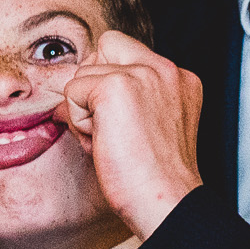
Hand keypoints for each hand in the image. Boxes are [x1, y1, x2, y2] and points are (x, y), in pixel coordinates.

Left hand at [61, 31, 201, 240]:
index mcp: (180, 78)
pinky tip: (103, 144)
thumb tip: (69, 97)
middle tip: (109, 128)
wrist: (165, 201)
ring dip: (85, 110)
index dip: (109, 81)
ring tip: (111, 142)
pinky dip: (78, 122)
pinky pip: (72, 92)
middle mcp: (165, 68)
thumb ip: (124, 101)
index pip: (127, 52)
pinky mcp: (115, 86)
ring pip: (84, 73)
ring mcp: (142, 73)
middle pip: (105, 46)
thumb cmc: (154, 179)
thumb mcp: (148, 128)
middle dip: (94, 85)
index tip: (118, 121)